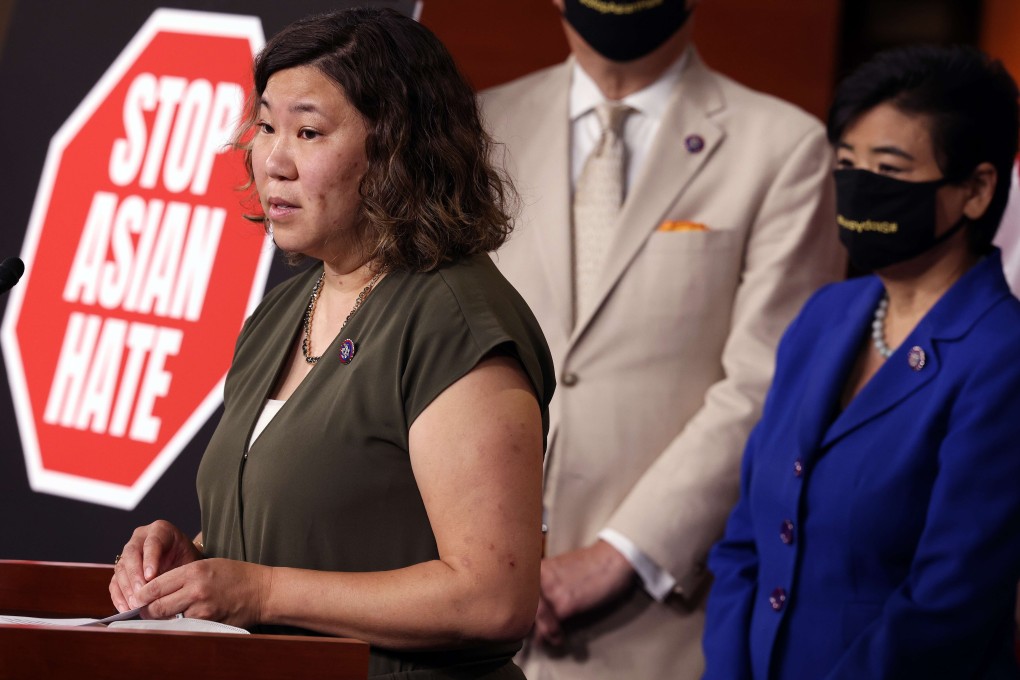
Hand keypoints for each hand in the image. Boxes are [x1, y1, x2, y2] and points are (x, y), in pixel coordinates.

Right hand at [109, 520, 201, 611]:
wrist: (184, 562)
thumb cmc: (187, 560)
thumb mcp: (188, 560)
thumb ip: (176, 571)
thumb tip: (164, 591)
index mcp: (160, 530)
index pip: (152, 542)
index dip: (150, 559)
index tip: (151, 577)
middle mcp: (140, 538)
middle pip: (131, 554)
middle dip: (135, 576)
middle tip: (141, 594)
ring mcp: (128, 552)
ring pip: (121, 568)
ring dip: (126, 588)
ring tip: (135, 604)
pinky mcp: (121, 569)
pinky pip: (114, 581)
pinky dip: (118, 596)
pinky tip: (125, 608)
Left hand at [131, 558, 271, 627]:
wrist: (262, 590)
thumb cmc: (236, 575)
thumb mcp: (208, 565)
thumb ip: (182, 576)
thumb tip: (155, 590)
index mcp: (194, 571)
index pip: (155, 586)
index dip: (141, 595)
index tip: (137, 598)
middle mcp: (195, 590)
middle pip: (156, 608)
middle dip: (146, 611)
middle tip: (144, 611)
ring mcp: (202, 610)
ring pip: (168, 620)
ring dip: (163, 620)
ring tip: (162, 616)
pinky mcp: (209, 624)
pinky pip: (185, 627)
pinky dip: (179, 625)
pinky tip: (181, 621)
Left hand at [532, 540, 636, 646]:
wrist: (613, 557)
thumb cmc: (593, 562)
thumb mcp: (563, 567)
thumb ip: (549, 581)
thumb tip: (541, 604)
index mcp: (539, 567)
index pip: (521, 594)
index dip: (522, 610)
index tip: (526, 620)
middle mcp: (541, 578)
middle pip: (523, 606)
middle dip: (527, 624)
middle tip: (533, 636)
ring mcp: (551, 591)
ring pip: (533, 618)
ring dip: (539, 633)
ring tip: (548, 638)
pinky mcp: (565, 604)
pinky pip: (550, 625)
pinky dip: (552, 635)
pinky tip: (558, 639)